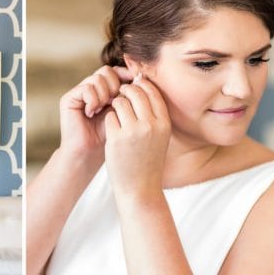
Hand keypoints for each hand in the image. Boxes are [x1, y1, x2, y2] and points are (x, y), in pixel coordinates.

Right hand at [59, 65, 133, 161]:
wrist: (89, 154)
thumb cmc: (107, 137)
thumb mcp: (122, 112)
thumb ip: (127, 94)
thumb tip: (139, 75)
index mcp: (103, 90)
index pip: (115, 71)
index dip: (124, 75)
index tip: (132, 86)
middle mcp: (90, 89)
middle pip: (107, 71)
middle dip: (114, 86)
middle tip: (113, 103)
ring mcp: (78, 92)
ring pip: (97, 78)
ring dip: (103, 95)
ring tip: (101, 111)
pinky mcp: (68, 98)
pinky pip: (86, 88)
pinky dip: (93, 100)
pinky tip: (91, 113)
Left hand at [104, 74, 171, 201]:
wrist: (140, 190)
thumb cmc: (148, 162)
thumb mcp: (159, 137)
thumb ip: (154, 114)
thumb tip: (141, 85)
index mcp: (164, 123)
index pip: (152, 91)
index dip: (142, 85)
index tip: (134, 87)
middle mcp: (150, 125)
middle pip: (135, 92)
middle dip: (126, 91)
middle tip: (120, 96)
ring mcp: (133, 132)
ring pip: (120, 102)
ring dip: (116, 105)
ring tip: (117, 115)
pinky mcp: (116, 139)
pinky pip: (110, 117)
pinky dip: (109, 121)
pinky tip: (112, 130)